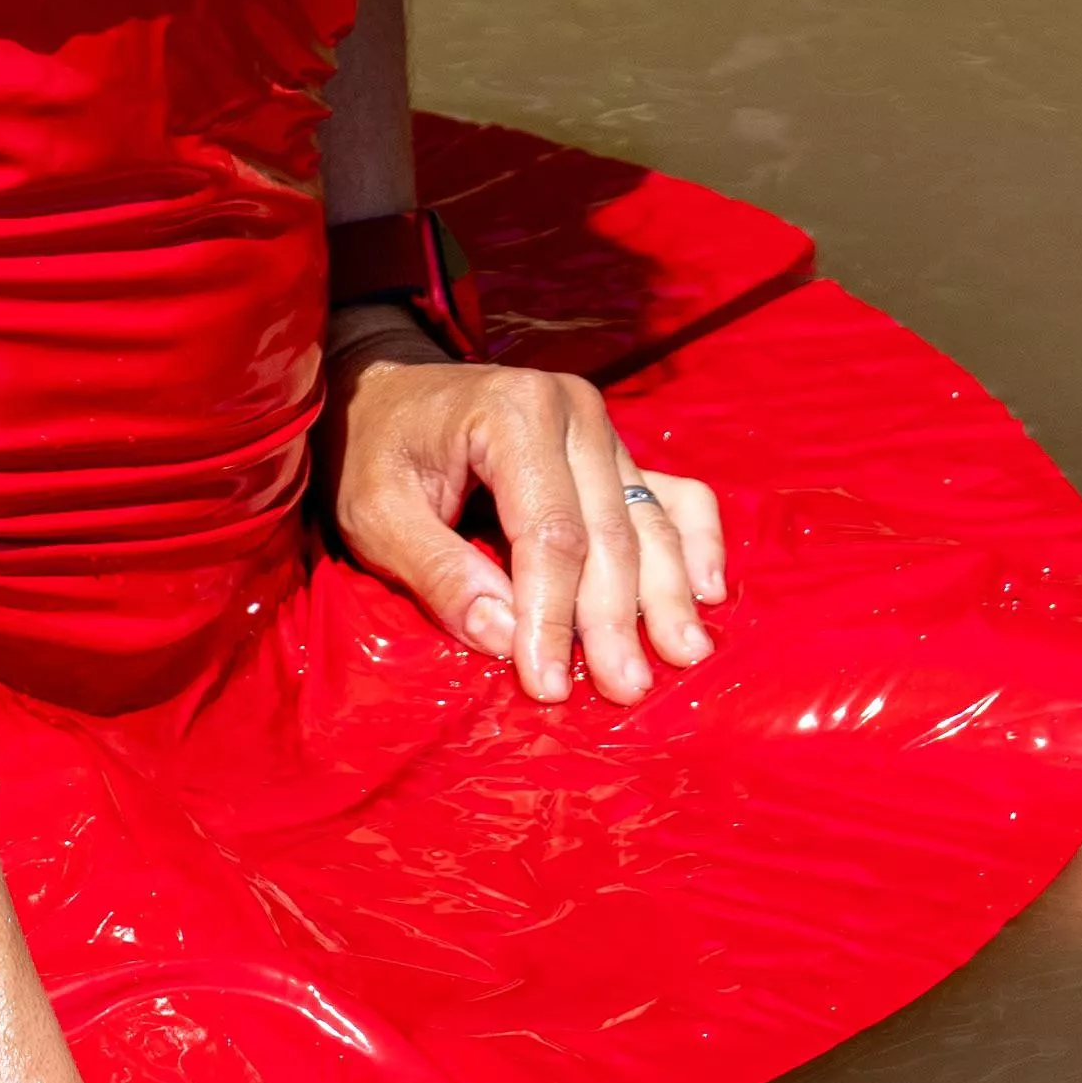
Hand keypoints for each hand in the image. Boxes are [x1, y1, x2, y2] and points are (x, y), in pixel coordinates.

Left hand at [330, 331, 726, 703]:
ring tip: (684, 657)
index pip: (549, 532)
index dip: (553, 614)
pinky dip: (696, 541)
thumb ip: (435, 570)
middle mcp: (572, 410)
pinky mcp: (614, 450)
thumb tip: (502, 637)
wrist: (384, 392)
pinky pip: (674, 493)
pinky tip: (709, 591)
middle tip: (626, 690)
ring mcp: (602, 427)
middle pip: (607, 531)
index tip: (548, 683)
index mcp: (512, 412)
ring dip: (667, 594)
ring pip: (645, 520)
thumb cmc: (372, 452)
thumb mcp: (375, 512)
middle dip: (615, 618)